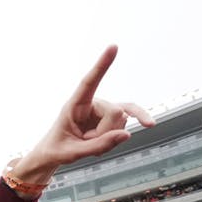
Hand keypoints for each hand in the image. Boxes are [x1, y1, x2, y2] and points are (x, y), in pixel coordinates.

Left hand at [14, 46, 153, 181]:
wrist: (53, 154)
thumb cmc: (57, 149)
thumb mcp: (73, 153)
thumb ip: (98, 146)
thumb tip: (126, 135)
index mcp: (74, 105)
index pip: (89, 81)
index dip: (101, 65)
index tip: (113, 46)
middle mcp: (90, 103)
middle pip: (115, 112)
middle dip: (106, 133)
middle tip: (86, 141)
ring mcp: (101, 110)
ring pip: (122, 119)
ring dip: (109, 137)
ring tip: (90, 141)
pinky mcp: (109, 118)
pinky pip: (127, 118)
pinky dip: (133, 123)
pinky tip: (148, 123)